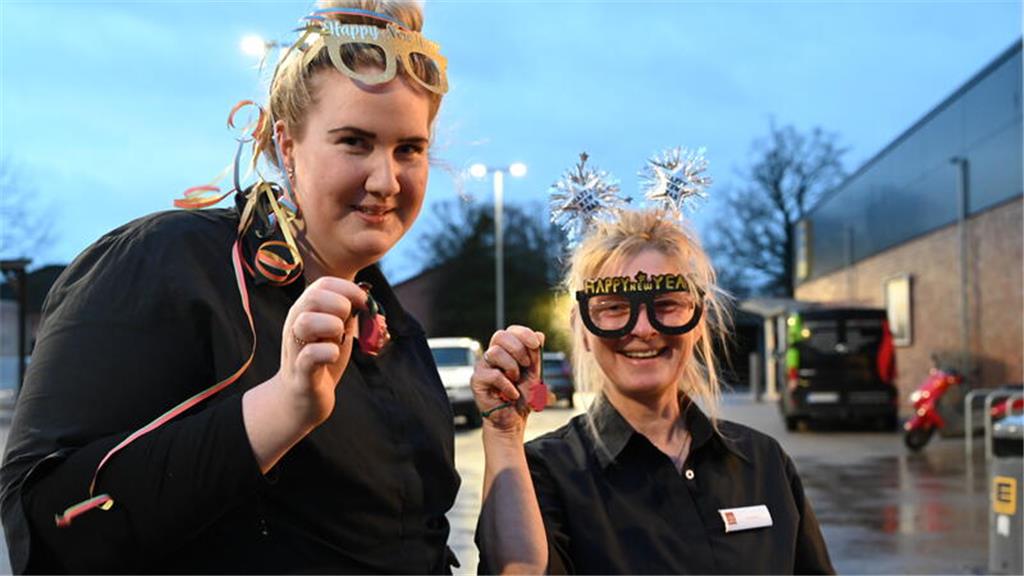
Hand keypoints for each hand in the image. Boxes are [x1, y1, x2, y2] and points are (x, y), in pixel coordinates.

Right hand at [276, 277, 367, 426]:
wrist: (302, 398)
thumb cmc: (321, 359)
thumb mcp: (337, 331)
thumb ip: (347, 313)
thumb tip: (365, 296)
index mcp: (306, 311)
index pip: (323, 283)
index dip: (349, 289)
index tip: (364, 304)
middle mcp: (295, 325)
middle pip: (313, 297)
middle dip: (340, 305)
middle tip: (347, 323)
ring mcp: (295, 348)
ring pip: (305, 322)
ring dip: (332, 326)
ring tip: (338, 339)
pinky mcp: (301, 373)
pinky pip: (309, 356)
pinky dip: (328, 352)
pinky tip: (334, 355)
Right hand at [471, 325, 544, 434]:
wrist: (514, 419)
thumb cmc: (523, 396)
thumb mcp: (534, 373)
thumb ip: (536, 355)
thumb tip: (539, 335)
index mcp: (506, 350)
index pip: (510, 331)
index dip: (523, 333)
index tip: (536, 344)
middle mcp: (492, 355)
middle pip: (499, 336)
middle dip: (518, 349)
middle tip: (526, 365)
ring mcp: (483, 367)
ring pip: (495, 353)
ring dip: (512, 368)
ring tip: (515, 381)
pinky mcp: (477, 380)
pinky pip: (493, 375)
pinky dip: (508, 386)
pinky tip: (512, 394)